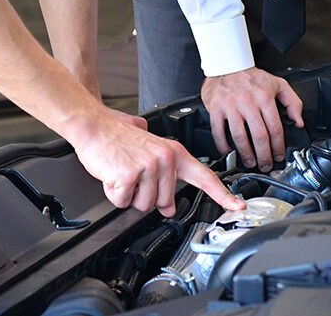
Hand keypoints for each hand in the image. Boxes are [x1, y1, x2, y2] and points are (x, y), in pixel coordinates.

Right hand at [67, 113, 243, 216]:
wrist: (93, 125)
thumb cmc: (116, 137)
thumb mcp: (148, 150)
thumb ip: (163, 174)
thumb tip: (168, 204)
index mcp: (173, 152)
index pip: (204, 176)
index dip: (222, 194)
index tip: (237, 205)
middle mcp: (165, 159)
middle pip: (163, 203)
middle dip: (144, 195)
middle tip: (133, 173)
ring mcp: (149, 167)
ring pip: (143, 205)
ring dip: (129, 195)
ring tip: (122, 172)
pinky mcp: (130, 175)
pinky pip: (123, 201)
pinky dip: (114, 193)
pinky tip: (112, 174)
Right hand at [201, 67, 303, 170]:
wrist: (226, 64)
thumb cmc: (250, 77)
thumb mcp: (277, 84)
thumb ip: (292, 102)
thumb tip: (298, 121)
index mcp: (264, 97)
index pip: (275, 128)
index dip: (279, 147)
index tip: (279, 155)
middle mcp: (247, 101)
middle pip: (259, 136)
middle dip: (264, 156)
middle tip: (265, 164)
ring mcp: (230, 105)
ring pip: (240, 136)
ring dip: (246, 154)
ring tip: (250, 162)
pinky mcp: (216, 108)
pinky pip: (218, 131)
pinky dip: (223, 145)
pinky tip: (228, 151)